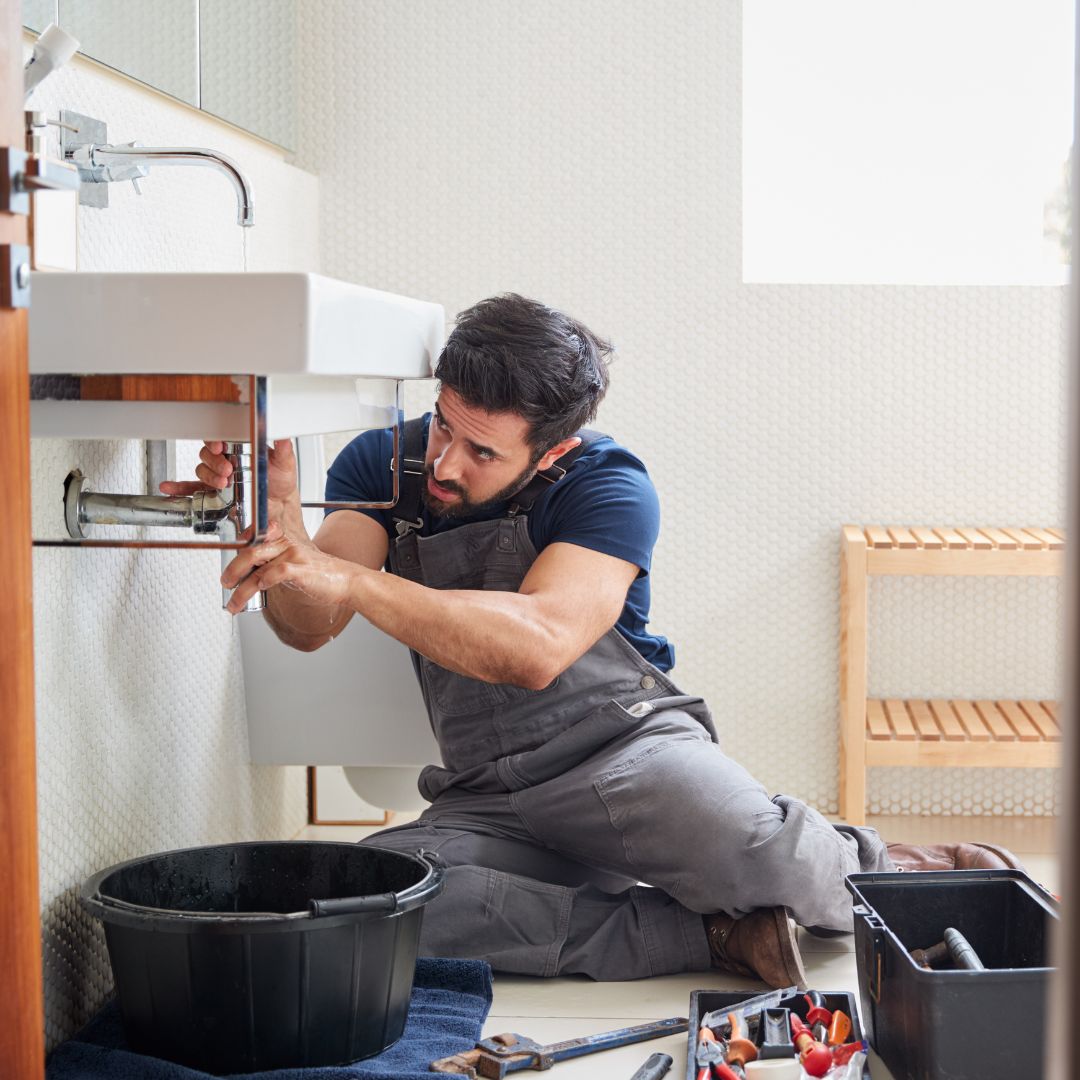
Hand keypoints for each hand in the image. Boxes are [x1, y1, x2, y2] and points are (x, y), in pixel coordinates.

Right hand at [159, 439, 298, 518]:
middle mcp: (227, 458)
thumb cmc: (280, 482)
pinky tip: (169, 488)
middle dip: (215, 461)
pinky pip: (192, 487)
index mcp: (240, 446)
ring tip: (223, 483)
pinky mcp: (214, 491)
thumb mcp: (285, 462)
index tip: (220, 447)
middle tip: (227, 469)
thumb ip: (283, 447)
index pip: (221, 436)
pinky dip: (179, 487)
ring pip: (202, 469)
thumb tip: (282, 430)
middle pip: (208, 453)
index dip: (216, 440)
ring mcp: (219, 475)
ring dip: (209, 475)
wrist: (279, 507)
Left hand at [220, 520, 359, 613]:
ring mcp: (294, 556)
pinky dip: (262, 583)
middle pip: (250, 551)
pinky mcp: (301, 569)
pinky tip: (256, 594)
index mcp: (283, 541)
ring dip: (241, 588)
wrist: (347, 581)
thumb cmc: (321, 575)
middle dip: (233, 569)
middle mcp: (287, 545)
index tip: (227, 570)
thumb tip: (250, 576)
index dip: (237, 551)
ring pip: (258, 567)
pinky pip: (276, 573)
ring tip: (234, 602)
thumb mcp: (293, 564)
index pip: (253, 541)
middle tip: (225, 583)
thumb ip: (273, 565)